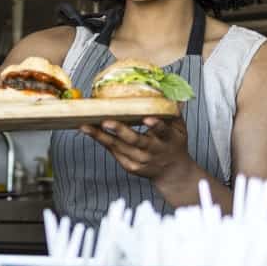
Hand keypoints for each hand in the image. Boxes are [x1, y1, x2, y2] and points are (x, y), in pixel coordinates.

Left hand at [81, 116, 198, 189]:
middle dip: (120, 131)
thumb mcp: (180, 129)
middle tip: (105, 121)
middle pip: (135, 141)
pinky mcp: (130, 167)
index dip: (156, 126)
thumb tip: (174, 93)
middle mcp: (153, 151)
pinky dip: (102, 141)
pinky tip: (90, 132)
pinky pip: (114, 152)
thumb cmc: (174, 143)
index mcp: (168, 140)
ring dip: (101, 136)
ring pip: (119, 148)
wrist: (172, 172)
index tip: (148, 118)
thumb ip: (174, 112)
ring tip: (85, 126)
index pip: (163, 132)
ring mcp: (141, 160)